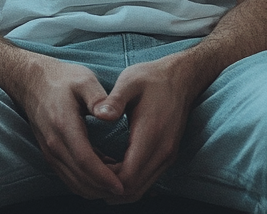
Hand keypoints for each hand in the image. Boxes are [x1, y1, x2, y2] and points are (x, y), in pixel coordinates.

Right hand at [14, 55, 126, 200]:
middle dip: (103, 188)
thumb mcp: (84, 80)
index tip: (122, 185)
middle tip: (126, 188)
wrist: (33, 81)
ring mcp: (50, 151)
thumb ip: (98, 97)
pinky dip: (86, 183)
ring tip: (117, 183)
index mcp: (64, 125)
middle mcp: (54, 144)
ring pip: (73, 182)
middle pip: (79, 178)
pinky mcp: (50, 154)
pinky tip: (103, 175)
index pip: (84, 160)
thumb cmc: (63, 79)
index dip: (103, 177)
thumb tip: (110, 116)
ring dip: (95, 189)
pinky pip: (69, 177)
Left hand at [91, 55, 196, 202]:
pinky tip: (112, 166)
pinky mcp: (167, 157)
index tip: (87, 166)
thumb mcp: (129, 81)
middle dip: (107, 186)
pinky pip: (146, 180)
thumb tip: (100, 115)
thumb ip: (115, 99)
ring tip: (97, 170)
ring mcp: (167, 156)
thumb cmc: (151, 78)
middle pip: (133, 189)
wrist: (180, 78)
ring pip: (140, 189)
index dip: (105, 179)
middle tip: (86, 172)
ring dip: (117, 186)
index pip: (128, 176)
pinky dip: (128, 181)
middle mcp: (163, 151)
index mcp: (151, 134)